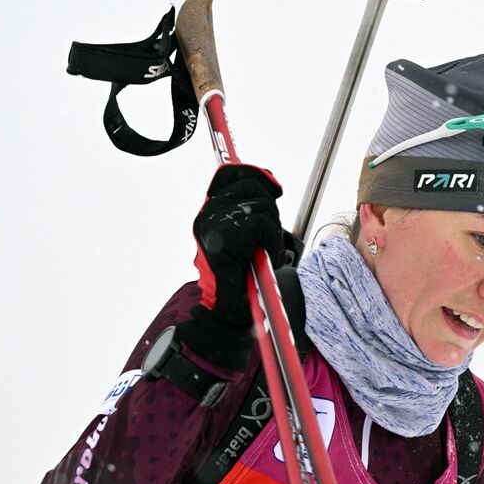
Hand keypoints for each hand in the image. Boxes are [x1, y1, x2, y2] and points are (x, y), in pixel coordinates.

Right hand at [179, 164, 286, 367]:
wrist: (230, 309)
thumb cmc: (243, 276)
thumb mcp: (252, 237)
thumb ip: (256, 211)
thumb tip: (272, 185)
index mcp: (211, 211)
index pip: (230, 174)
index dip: (255, 173)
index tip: (275, 186)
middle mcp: (208, 214)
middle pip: (251, 185)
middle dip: (270, 207)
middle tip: (268, 236)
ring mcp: (214, 223)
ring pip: (260, 204)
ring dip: (271, 228)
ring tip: (265, 249)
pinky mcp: (224, 237)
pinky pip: (261, 225)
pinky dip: (270, 240)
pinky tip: (263, 256)